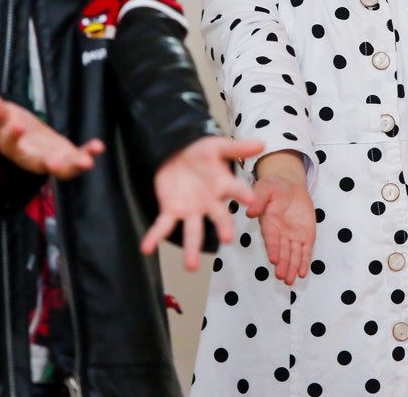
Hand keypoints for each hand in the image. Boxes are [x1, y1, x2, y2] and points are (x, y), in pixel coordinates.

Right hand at [0, 91, 103, 178]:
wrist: (24, 135)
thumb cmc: (11, 124)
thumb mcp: (2, 115)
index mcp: (12, 148)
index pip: (11, 143)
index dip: (13, 135)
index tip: (17, 125)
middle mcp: (31, 158)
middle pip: (38, 164)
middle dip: (49, 164)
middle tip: (55, 164)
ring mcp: (51, 159)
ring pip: (62, 168)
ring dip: (74, 165)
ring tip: (86, 162)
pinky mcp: (66, 156)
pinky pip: (78, 156)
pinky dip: (88, 153)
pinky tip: (98, 146)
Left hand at [139, 135, 264, 268]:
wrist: (177, 152)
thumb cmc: (201, 151)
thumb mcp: (217, 146)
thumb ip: (236, 148)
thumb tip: (261, 142)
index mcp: (223, 185)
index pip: (235, 190)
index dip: (243, 194)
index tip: (251, 200)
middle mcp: (209, 203)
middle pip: (218, 217)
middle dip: (223, 228)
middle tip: (228, 238)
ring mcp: (191, 210)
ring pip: (192, 231)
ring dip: (191, 248)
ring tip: (190, 266)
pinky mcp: (171, 210)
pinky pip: (162, 226)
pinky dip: (154, 237)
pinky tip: (146, 248)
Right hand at [248, 172, 315, 285]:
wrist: (290, 186)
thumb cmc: (274, 187)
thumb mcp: (265, 188)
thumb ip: (259, 198)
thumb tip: (250, 212)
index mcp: (269, 223)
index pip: (271, 238)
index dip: (273, 248)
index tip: (273, 260)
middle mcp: (280, 233)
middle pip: (282, 250)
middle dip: (282, 264)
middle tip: (282, 276)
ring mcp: (293, 236)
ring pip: (293, 254)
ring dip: (292, 267)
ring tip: (290, 280)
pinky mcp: (305, 236)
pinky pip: (305, 251)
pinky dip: (304, 262)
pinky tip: (301, 273)